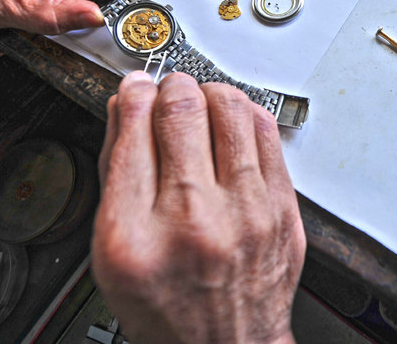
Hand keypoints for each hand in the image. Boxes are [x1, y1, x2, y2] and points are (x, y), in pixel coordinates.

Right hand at [92, 72, 304, 343]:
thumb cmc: (165, 308)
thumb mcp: (112, 252)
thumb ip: (116, 172)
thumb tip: (127, 108)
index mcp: (134, 236)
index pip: (133, 130)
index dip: (134, 95)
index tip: (136, 88)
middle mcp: (194, 221)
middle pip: (182, 110)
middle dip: (170, 87)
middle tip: (167, 91)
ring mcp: (247, 215)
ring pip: (231, 109)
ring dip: (210, 93)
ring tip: (200, 102)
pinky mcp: (284, 212)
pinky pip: (268, 134)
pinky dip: (246, 114)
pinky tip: (232, 121)